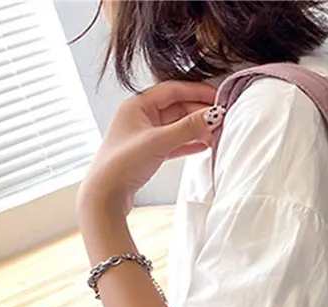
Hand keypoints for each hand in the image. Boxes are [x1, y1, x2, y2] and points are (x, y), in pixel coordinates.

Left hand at [78, 81, 224, 216]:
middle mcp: (141, 116)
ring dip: (197, 129)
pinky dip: (190, 143)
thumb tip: (213, 114)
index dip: (197, 91)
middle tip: (222, 119)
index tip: (218, 98)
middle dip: (200, 112)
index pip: (173, 90)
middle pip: (177, 107)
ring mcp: (146, 135)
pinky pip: (175, 142)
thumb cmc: (121, 164)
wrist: (105, 195)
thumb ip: (188, 127)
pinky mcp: (151, 152)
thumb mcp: (158, 141)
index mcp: (137, 105)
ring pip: (178, 126)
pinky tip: (204, 145)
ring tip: (217, 133)